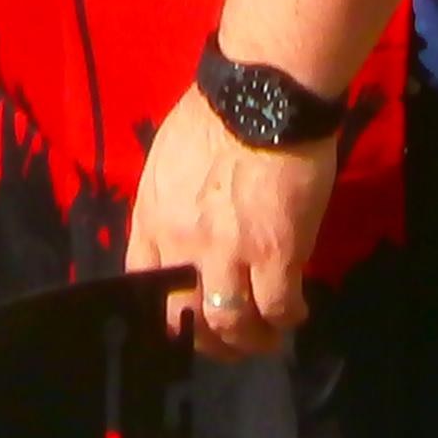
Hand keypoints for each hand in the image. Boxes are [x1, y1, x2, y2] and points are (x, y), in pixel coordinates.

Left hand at [126, 81, 337, 361]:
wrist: (260, 97)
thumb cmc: (215, 118)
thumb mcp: (169, 163)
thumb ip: (171, 207)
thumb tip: (185, 240)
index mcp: (153, 216)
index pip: (142, 283)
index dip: (164, 311)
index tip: (186, 320)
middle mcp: (183, 241)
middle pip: (185, 316)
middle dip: (208, 339)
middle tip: (231, 340)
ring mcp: (228, 251)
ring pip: (231, 324)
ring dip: (251, 339)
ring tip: (267, 333)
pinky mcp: (275, 254)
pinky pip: (278, 310)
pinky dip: (287, 319)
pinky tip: (295, 311)